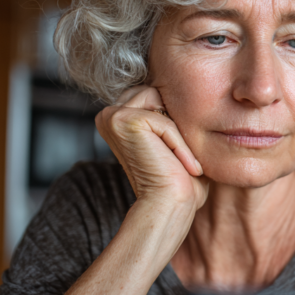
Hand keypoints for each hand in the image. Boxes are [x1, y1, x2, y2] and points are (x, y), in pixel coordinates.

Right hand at [96, 86, 207, 209]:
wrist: (169, 204)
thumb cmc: (177, 178)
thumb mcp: (170, 138)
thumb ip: (169, 113)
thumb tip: (186, 90)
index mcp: (115, 118)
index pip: (154, 94)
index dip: (172, 118)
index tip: (174, 151)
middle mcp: (108, 115)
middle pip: (156, 91)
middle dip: (173, 120)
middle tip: (175, 155)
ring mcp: (112, 116)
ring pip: (160, 99)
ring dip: (177, 131)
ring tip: (176, 158)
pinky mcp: (123, 120)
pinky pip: (165, 121)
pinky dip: (180, 144)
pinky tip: (183, 165)